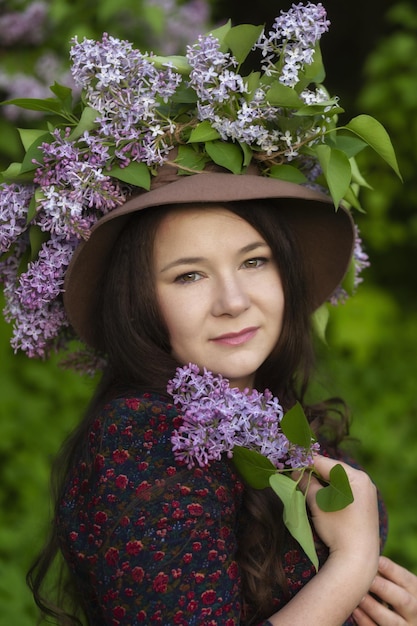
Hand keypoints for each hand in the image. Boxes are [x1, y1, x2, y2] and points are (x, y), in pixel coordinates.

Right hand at [304, 455, 379, 569]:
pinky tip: (319, 495)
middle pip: (333, 471)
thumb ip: (306, 484)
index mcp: (357, 477)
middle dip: (314, 472)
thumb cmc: (338, 529)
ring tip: (304, 483)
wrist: (358, 559)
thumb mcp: (318, 503)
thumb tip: (295, 472)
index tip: (290, 461)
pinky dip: (331, 491)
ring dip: (321, 482)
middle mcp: (365, 482)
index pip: (326, 463)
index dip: (306, 462)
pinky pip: (345, 491)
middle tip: (295, 473)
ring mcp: (367, 494)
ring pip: (338, 481)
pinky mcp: (364, 505)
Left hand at [352, 556, 416, 624]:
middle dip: (385, 589)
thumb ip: (386, 573)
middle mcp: (415, 613)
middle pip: (404, 601)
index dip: (393, 571)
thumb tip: (368, 550)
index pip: (409, 581)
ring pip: (393, 622)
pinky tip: (355, 611)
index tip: (377, 560)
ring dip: (374, 608)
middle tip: (368, 579)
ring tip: (359, 596)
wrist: (400, 618)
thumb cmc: (392, 594)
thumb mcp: (398, 585)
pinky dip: (366, 622)